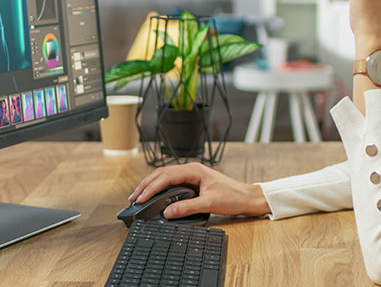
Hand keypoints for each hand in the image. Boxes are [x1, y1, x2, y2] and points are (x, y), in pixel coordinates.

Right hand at [128, 162, 270, 218]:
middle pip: (162, 174)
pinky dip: (160, 188)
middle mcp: (191, 170)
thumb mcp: (209, 204)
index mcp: (194, 170)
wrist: (247, 198)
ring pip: (165, 177)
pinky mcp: (193, 182)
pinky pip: (172, 182)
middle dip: (146, 185)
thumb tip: (167, 212)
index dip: (150, 187)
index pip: (166, 176)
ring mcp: (192, 175)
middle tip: (133, 197)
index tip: (140, 198)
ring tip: (139, 196)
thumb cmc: (233, 197)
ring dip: (151, 185)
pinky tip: (154, 195)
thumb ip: (187, 207)